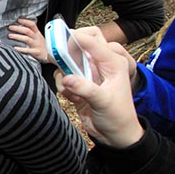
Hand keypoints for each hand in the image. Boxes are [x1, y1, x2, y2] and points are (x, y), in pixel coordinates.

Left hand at [8, 18, 47, 62]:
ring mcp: (37, 45)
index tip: (18, 20)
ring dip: (18, 36)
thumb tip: (21, 28)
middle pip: (27, 31)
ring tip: (10, 35)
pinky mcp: (36, 52)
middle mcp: (37, 38)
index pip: (32, 25)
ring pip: (27, 39)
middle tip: (10, 27)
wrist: (53, 56)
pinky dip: (21, 49)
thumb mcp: (39, 38)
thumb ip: (32, 33)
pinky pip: (28, 50)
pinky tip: (15, 48)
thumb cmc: (43, 46)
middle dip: (18, 28)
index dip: (25, 21)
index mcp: (38, 34)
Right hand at [56, 27, 143, 147]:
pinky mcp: (79, 84)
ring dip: (63, 73)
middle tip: (56, 56)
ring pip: (68, 61)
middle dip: (66, 48)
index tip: (59, 42)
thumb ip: (85, 88)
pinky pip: (64, 77)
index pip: (92, 40)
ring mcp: (88, 74)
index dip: (75, 37)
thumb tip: (66, 78)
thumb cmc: (118, 117)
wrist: (115, 135)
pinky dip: (63, 86)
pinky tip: (72, 98)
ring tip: (69, 88)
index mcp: (112, 62)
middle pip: (81, 42)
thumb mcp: (104, 102)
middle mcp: (100, 65)